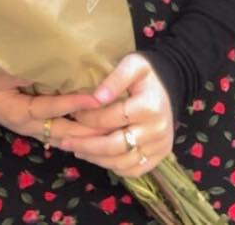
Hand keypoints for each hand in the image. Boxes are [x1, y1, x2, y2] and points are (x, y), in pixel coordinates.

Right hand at [0, 73, 105, 149]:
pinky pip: (58, 134)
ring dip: (85, 135)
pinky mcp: (33, 127)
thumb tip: (54, 66)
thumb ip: (27, 70)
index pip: (54, 108)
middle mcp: (29, 126)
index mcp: (20, 112)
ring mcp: (31, 129)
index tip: (97, 98)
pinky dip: (75, 134)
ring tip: (110, 132)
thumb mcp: (1, 70)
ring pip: (63, 136)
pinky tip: (93, 134)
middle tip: (114, 125)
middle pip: (64, 130)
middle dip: (89, 129)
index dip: (75, 104)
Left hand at [57, 54, 173, 176]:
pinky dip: (112, 167)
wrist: (169, 87)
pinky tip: (96, 157)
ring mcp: (159, 147)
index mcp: (149, 106)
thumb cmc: (145, 74)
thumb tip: (96, 98)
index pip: (111, 118)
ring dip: (96, 158)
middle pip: (114, 145)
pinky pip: (132, 170)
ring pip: (121, 162)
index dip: (89, 117)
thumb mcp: (133, 64)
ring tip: (77, 150)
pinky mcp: (158, 157)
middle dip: (86, 144)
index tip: (73, 112)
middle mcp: (157, 130)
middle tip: (65, 142)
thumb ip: (115, 79)